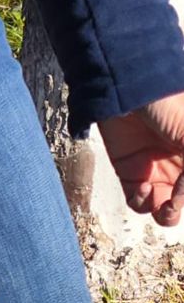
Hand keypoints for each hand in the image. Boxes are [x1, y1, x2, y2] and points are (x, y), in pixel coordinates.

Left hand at [98, 91, 183, 226]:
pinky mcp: (130, 174)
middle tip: (176, 202)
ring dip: (167, 213)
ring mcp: (155, 170)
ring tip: (166, 206)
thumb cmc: (164, 101)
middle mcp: (179, 164)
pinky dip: (143, 202)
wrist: (125, 88)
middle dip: (182, 205)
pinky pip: (139, 202)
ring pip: (164, 208)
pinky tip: (143, 186)